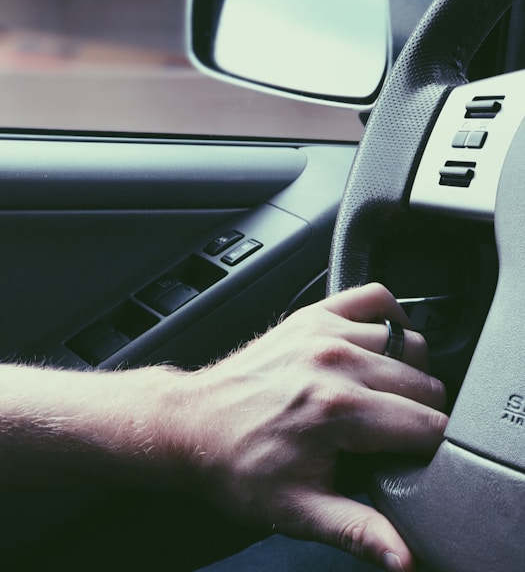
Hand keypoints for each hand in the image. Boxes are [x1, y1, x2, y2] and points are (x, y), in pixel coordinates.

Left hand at [180, 283, 447, 571]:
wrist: (191, 424)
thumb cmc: (236, 464)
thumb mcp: (296, 510)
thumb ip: (359, 531)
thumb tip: (404, 557)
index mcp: (338, 410)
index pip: (428, 426)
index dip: (433, 450)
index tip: (418, 460)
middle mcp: (335, 362)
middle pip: (426, 384)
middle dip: (423, 415)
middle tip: (396, 438)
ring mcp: (324, 332)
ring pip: (410, 345)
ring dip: (410, 373)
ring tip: (387, 399)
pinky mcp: (312, 316)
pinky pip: (373, 298)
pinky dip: (389, 318)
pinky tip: (382, 345)